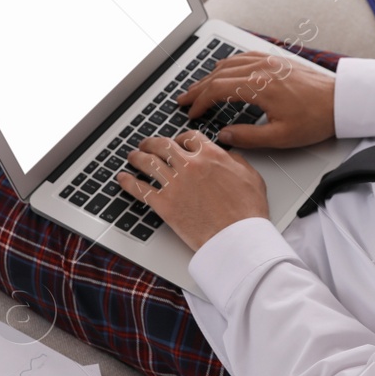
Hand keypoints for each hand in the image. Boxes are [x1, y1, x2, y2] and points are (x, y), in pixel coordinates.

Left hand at [115, 131, 268, 249]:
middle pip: (163, 145)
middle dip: (152, 143)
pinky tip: (122, 179)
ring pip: (147, 162)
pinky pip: (139, 188)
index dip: (180, 138)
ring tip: (132, 157)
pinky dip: (128, 182)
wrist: (236, 237)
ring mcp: (174, 184)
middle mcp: (189, 165)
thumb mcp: (251, 178)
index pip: (189, 137)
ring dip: (137, 157)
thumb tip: (229, 157)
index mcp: (211, 156)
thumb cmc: (247, 212)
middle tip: (147, 144)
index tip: (177, 142)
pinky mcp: (164, 204)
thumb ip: (237, 162)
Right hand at [178, 51, 334, 148]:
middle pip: (219, 75)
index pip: (218, 90)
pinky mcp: (277, 61)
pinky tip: (223, 70)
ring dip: (210, 76)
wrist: (341, 101)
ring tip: (197, 87)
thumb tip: (224, 135)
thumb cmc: (315, 119)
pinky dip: (228, 65)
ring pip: (230, 64)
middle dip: (198, 88)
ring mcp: (269, 62)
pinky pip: (244, 57)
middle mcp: (262, 69)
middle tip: (183, 99)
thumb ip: (248, 137)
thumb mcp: (281, 137)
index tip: (192, 113)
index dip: (200, 102)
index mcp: (260, 87)